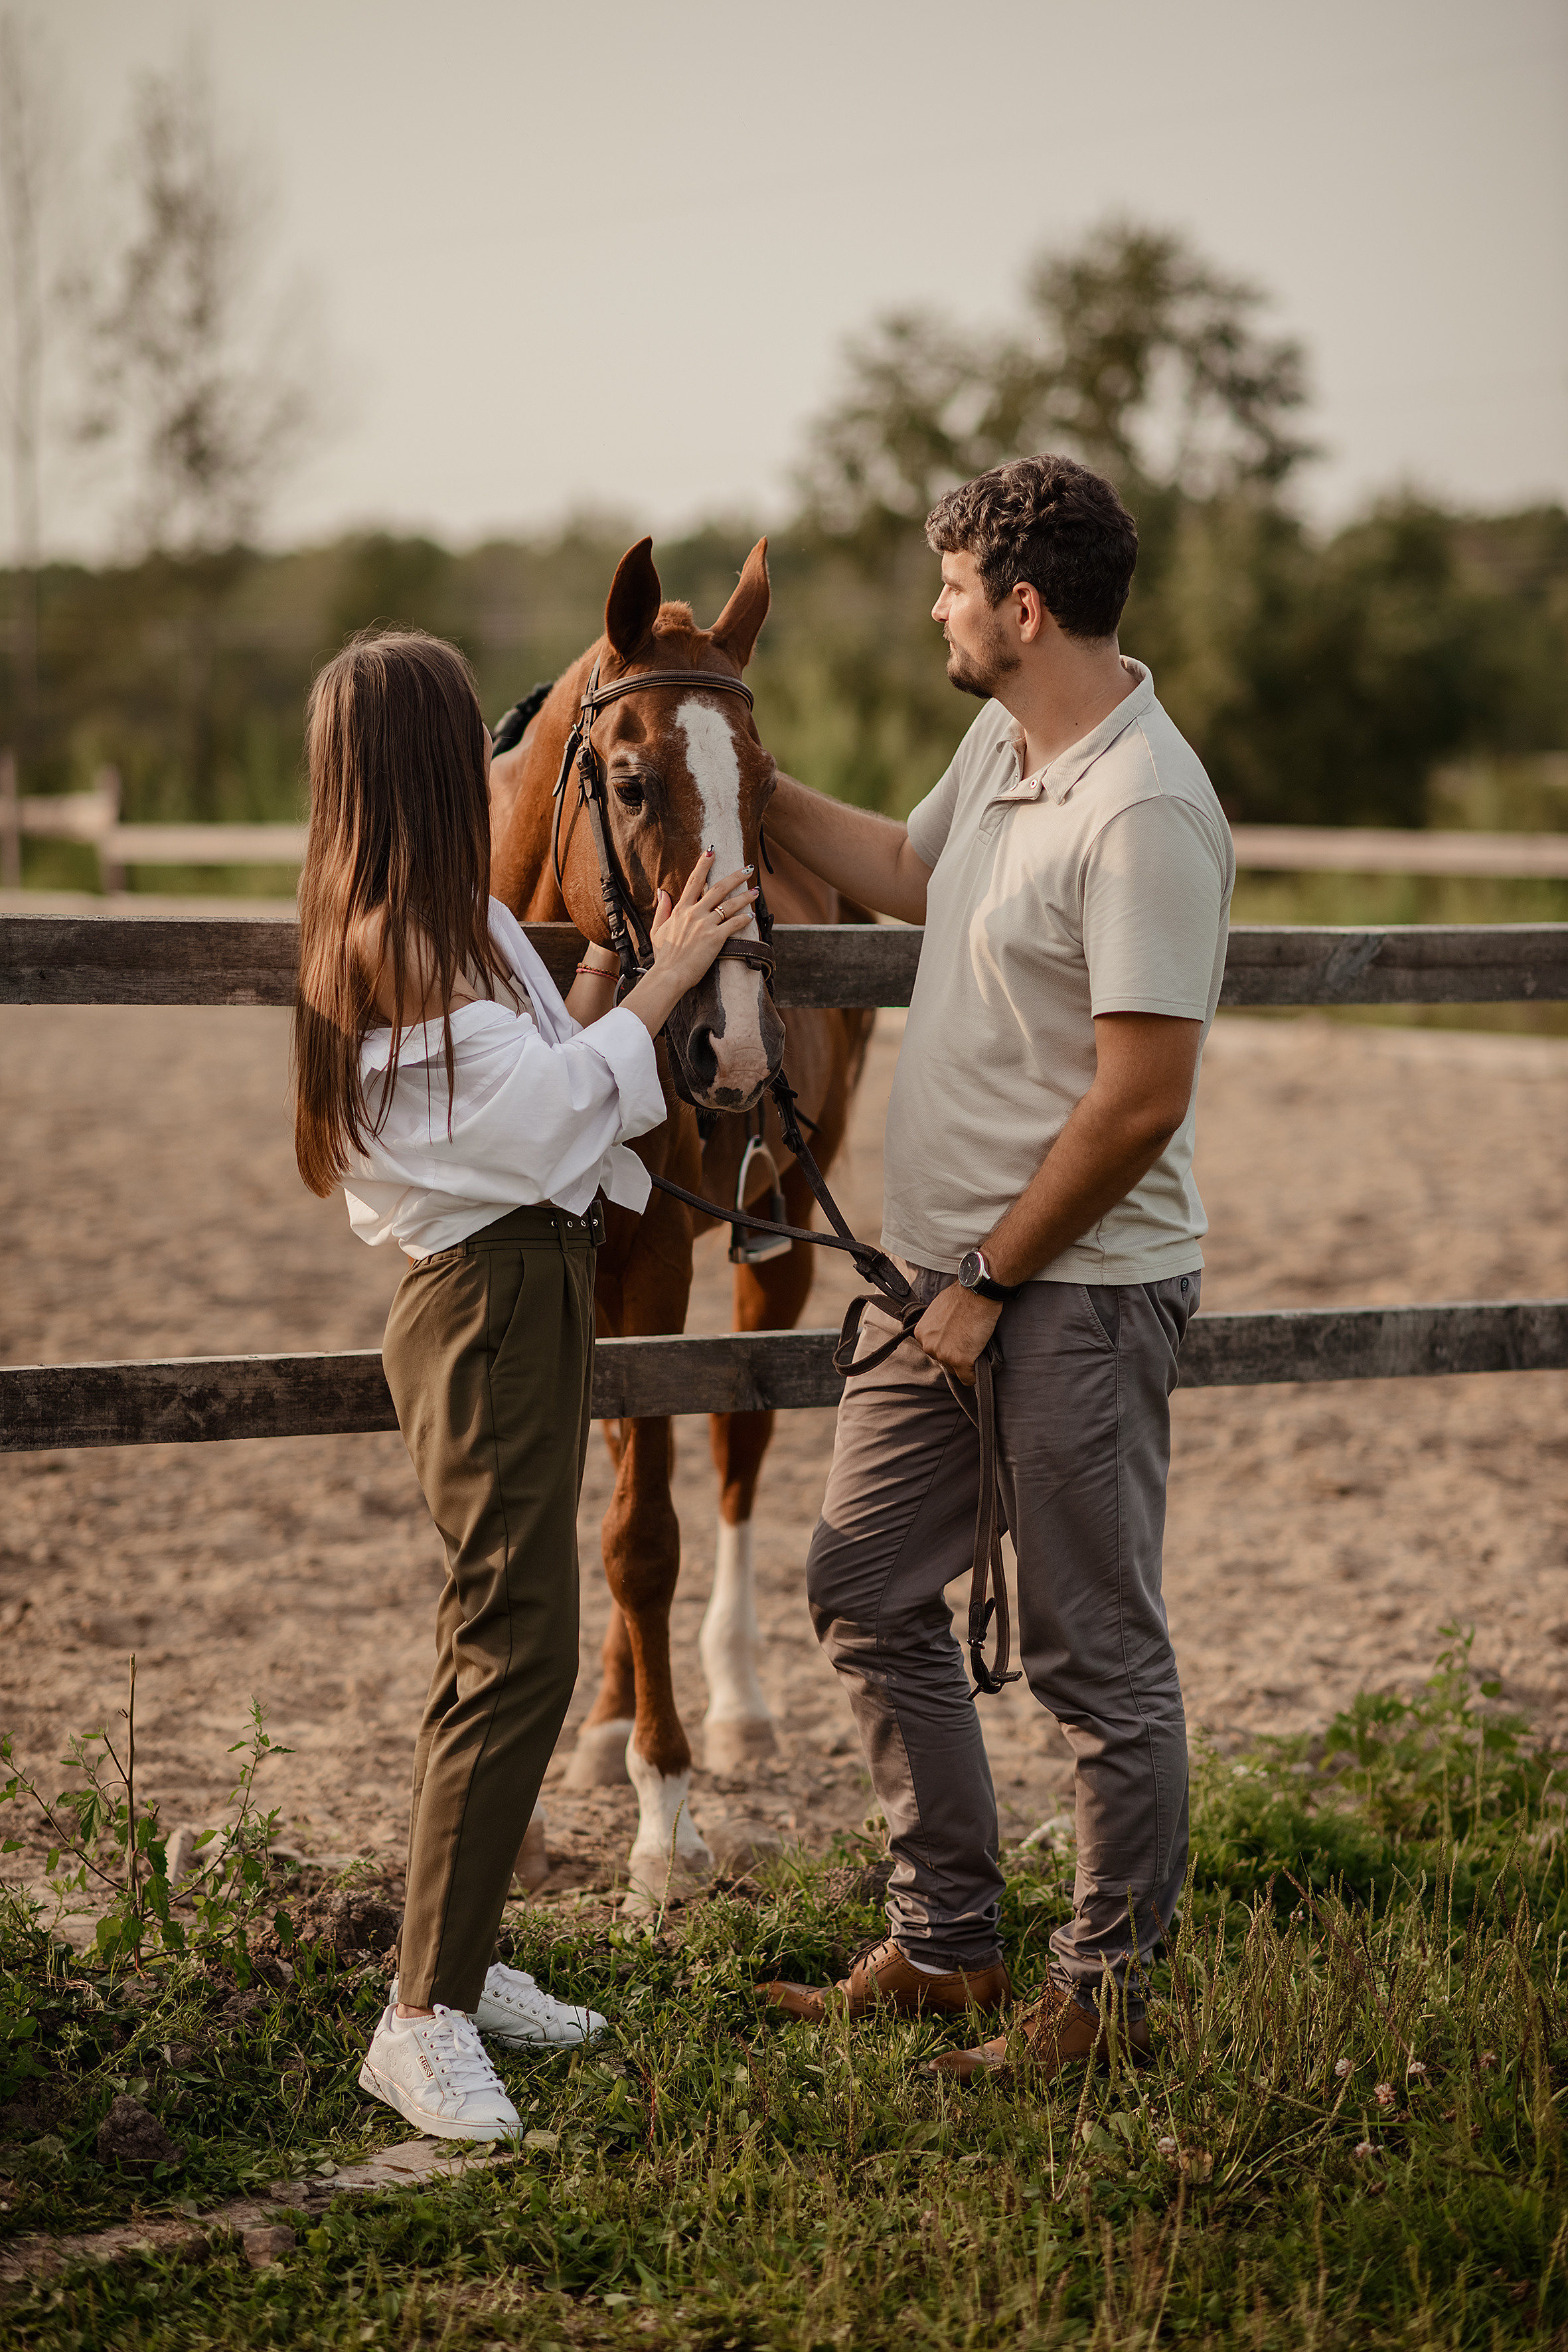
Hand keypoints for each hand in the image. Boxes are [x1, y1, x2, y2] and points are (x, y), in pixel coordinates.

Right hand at [648, 848, 757, 991]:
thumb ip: (662, 909)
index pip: (693, 881)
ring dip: (745, 896)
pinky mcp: (716, 938)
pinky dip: (744, 918)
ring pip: (730, 904)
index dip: (703, 865)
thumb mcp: (657, 930)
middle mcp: (694, 913)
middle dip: (734, 876)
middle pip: (717, 888)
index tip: (711, 852)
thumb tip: (663, 891)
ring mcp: (706, 925)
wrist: (670, 975)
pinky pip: (734, 924)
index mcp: (681, 910)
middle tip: (746, 868)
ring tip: (756, 890)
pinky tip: (752, 916)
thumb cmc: (664, 956)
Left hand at [914, 1281, 1001, 1386]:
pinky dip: (976, 1375)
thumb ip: (937, 1327)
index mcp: (922, 1333)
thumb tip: (944, 1334)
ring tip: (976, 1345)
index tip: (959, 1340)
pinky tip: (981, 1363)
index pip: (935, 1351)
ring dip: (967, 1362)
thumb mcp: (939, 1310)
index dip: (950, 1346)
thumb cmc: (962, 1297)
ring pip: (956, 1371)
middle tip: (969, 1341)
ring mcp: (943, 1354)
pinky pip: (968, 1379)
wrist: (978, 1293)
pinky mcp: (960, 1360)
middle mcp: (928, 1346)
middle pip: (945, 1362)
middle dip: (957, 1355)